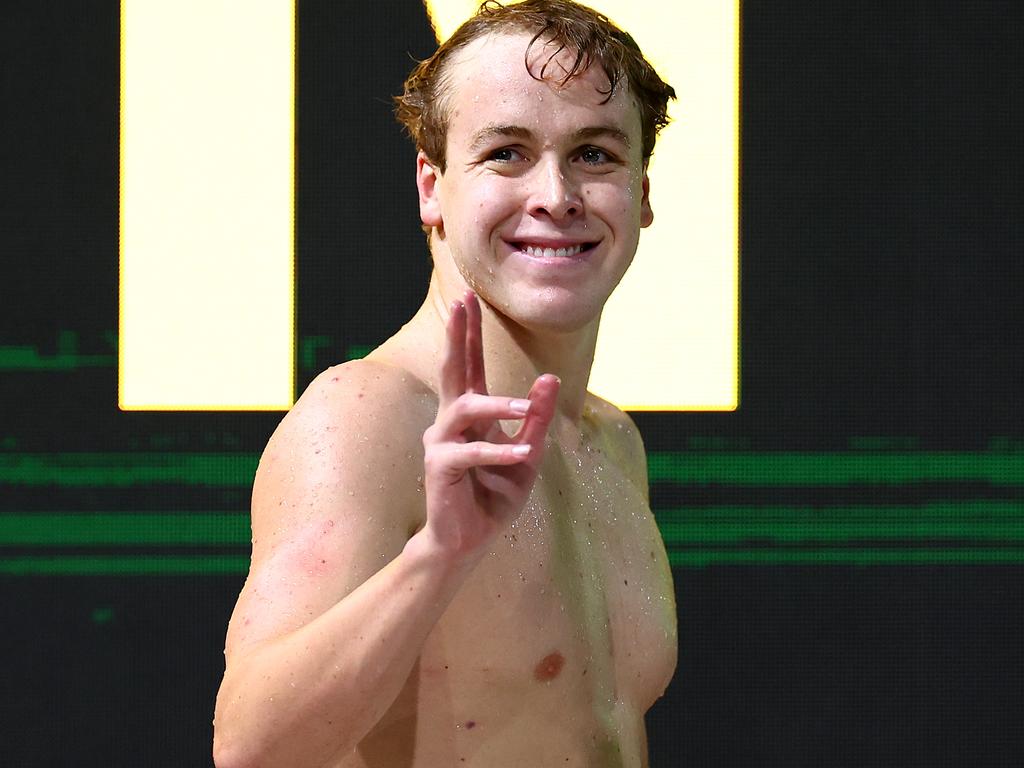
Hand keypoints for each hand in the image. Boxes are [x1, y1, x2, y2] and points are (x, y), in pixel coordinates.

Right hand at [420, 292, 558, 557]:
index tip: (467, 298)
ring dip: (496, 405)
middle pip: (453, 370)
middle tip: (461, 304)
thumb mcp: (528, 455)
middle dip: (458, 336)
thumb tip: (550, 377)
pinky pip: (471, 452)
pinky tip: (522, 453)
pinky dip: (499, 451)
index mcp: (472, 414)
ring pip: (464, 408)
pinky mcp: (440, 468)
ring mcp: (441, 442)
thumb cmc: (494, 495)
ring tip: (523, 407)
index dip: (469, 332)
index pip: (470, 365)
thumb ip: (537, 418)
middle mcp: (451, 421)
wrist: (469, 541)